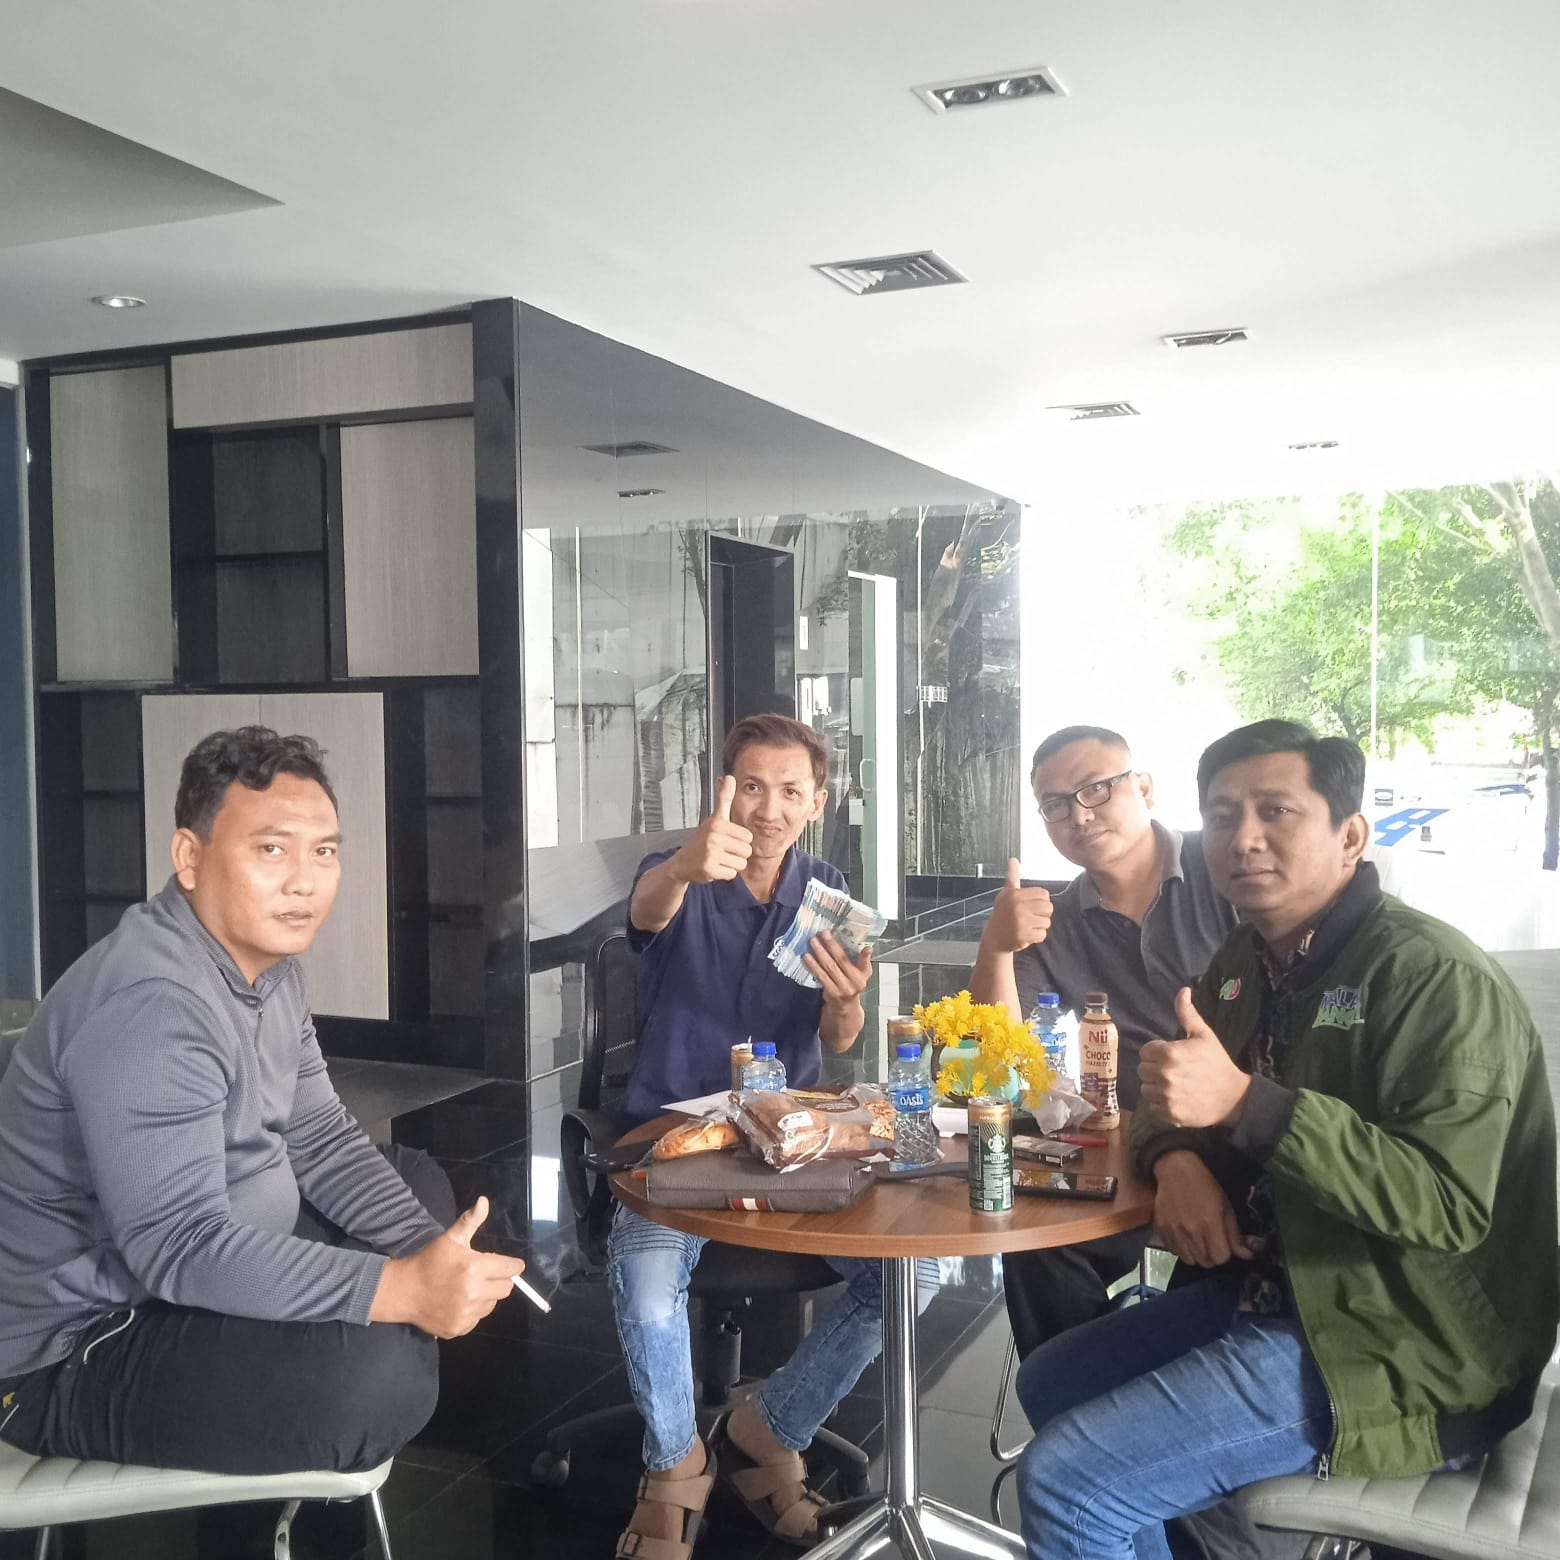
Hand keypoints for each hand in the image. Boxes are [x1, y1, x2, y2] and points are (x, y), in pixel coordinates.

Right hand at [370, 1197, 524, 1338]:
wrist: (404, 1291)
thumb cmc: (430, 1261)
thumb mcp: (451, 1238)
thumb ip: (471, 1221)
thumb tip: (484, 1201)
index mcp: (475, 1268)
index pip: (510, 1269)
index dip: (512, 1265)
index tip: (510, 1265)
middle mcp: (474, 1293)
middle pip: (506, 1288)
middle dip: (499, 1279)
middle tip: (485, 1274)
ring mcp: (467, 1313)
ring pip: (492, 1304)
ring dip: (487, 1295)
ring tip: (469, 1287)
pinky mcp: (459, 1328)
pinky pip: (478, 1318)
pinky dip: (474, 1310)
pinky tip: (460, 1301)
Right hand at [671, 775, 752, 884]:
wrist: (682, 863)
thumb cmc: (702, 840)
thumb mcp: (715, 818)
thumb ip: (724, 798)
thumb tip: (728, 777)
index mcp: (718, 824)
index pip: (748, 836)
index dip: (739, 841)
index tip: (726, 840)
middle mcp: (714, 837)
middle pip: (746, 851)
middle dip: (737, 854)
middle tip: (722, 851)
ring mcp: (710, 854)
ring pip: (741, 864)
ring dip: (731, 865)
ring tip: (718, 859)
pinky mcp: (709, 869)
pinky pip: (731, 874)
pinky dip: (724, 874)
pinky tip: (714, 868)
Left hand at [804, 932, 872, 1008]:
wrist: (845, 1006)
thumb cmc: (853, 984)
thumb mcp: (863, 973)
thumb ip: (864, 960)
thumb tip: (869, 947)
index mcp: (862, 975)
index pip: (860, 962)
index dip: (858, 953)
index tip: (852, 942)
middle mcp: (853, 983)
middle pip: (840, 961)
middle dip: (830, 946)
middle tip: (822, 933)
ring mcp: (841, 988)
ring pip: (829, 968)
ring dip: (819, 954)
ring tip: (812, 942)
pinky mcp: (830, 992)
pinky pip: (821, 976)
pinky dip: (813, 966)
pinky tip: (807, 957)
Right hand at [981, 859, 1052, 955]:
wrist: (994, 938)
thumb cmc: (1003, 913)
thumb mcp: (1006, 894)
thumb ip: (1012, 877)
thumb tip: (1013, 859)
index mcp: (1015, 894)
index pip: (1044, 894)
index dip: (1041, 901)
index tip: (1031, 906)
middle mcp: (1017, 906)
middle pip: (1048, 907)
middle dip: (1043, 914)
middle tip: (1031, 917)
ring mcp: (1021, 921)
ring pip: (1047, 922)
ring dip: (1039, 926)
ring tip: (1028, 926)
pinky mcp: (1024, 935)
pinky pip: (1043, 935)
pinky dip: (1037, 936)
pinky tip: (1027, 934)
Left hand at [1138, 988, 1250, 1127]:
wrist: (1233, 1096)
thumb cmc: (1217, 1062)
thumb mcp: (1204, 1035)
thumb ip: (1187, 1014)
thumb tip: (1183, 991)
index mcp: (1169, 1054)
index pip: (1145, 1051)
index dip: (1156, 1052)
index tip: (1169, 1055)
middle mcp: (1164, 1075)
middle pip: (1142, 1070)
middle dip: (1154, 1068)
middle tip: (1172, 1070)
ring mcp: (1166, 1097)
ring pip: (1145, 1089)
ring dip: (1155, 1086)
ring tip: (1172, 1084)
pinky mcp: (1169, 1114)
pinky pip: (1152, 1107)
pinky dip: (1160, 1103)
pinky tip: (1175, 1098)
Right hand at [1151, 1151, 1252, 1267]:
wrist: (1175, 1170)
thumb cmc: (1205, 1185)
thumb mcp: (1226, 1207)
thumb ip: (1235, 1234)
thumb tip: (1249, 1254)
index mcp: (1210, 1224)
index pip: (1222, 1258)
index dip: (1225, 1252)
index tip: (1223, 1243)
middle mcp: (1191, 1232)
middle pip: (1206, 1262)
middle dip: (1212, 1255)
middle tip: (1211, 1241)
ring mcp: (1174, 1232)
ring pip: (1189, 1261)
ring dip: (1196, 1255)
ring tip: (1197, 1240)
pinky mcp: (1161, 1230)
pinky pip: (1174, 1252)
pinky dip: (1181, 1249)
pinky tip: (1184, 1236)